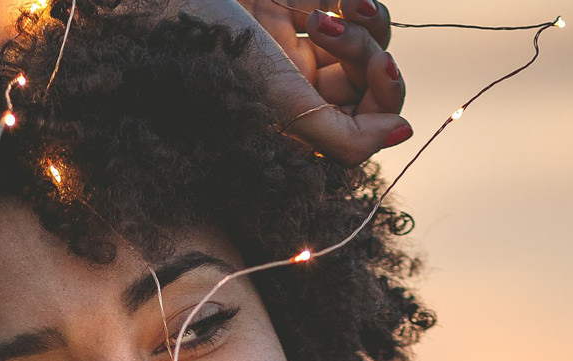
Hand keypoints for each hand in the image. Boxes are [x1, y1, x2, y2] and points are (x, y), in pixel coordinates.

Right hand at [218, 0, 410, 164]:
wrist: (170, 4)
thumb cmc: (216, 53)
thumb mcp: (285, 106)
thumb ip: (345, 136)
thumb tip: (402, 133)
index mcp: (294, 122)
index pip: (365, 122)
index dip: (386, 97)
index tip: (384, 67)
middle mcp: (299, 86)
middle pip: (372, 80)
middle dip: (371, 55)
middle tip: (342, 33)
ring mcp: (299, 42)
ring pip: (368, 37)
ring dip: (364, 22)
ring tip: (326, 10)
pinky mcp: (294, 4)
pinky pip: (349, 3)